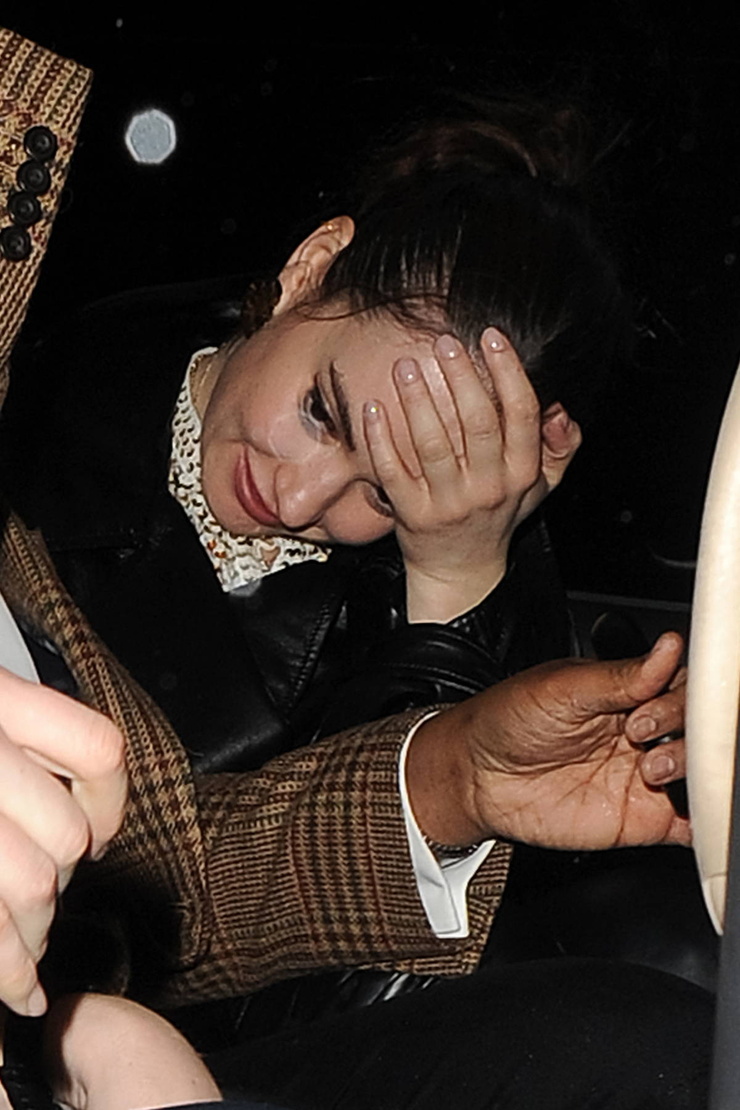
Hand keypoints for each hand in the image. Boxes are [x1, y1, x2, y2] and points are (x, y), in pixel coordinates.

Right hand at [0, 669, 125, 1016]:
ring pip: (36, 886)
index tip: (97, 831)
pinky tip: (19, 984)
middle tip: (38, 892)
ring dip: (32, 926)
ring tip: (21, 932)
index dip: (108, 802)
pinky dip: (10, 970)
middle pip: (68, 833)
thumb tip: (87, 819)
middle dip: (60, 880)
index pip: (97, 748)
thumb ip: (25, 739)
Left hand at [363, 328, 579, 622]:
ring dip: (418, 400)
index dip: (509, 372)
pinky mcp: (412, 513)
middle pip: (477, 423)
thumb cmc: (499, 514)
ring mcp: (447, 502)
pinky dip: (381, 438)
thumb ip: (560, 446)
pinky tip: (373, 407)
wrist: (462, 568)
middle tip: (446, 342)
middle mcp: (487, 487)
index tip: (491, 338)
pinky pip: (393, 471)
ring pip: (432, 444)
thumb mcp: (541, 485)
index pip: (521, 415)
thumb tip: (561, 408)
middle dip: (462, 377)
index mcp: (521, 473)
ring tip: (408, 366)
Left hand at [407, 632, 689, 850]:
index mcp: (630, 692)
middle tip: (640, 732)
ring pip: (701, 772)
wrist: (475, 776)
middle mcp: (644, 732)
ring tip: (649, 769)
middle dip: (685, 729)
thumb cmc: (508, 720)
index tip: (652, 702)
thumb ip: (622, 676)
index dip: (681, 695)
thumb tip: (669, 646)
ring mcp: (645, 776)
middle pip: (699, 728)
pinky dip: (703, 822)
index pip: (684, 687)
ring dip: (692, 770)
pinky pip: (689, 824)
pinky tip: (693, 813)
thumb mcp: (563, 687)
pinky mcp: (641, 819)